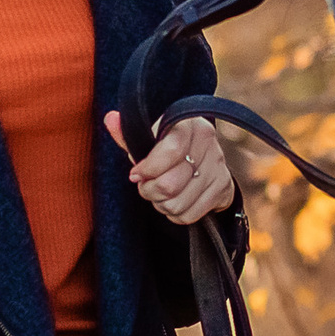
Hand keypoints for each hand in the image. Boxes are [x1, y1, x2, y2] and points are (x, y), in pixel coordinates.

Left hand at [105, 111, 236, 222]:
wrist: (204, 158)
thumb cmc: (169, 146)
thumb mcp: (149, 137)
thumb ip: (129, 134)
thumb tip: (111, 119)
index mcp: (189, 125)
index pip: (170, 151)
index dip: (148, 168)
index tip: (135, 174)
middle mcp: (209, 144)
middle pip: (170, 184)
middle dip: (150, 191)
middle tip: (146, 186)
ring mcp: (218, 168)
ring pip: (178, 204)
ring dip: (161, 204)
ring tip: (160, 194)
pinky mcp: (223, 189)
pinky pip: (189, 215)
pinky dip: (175, 214)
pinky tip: (174, 201)